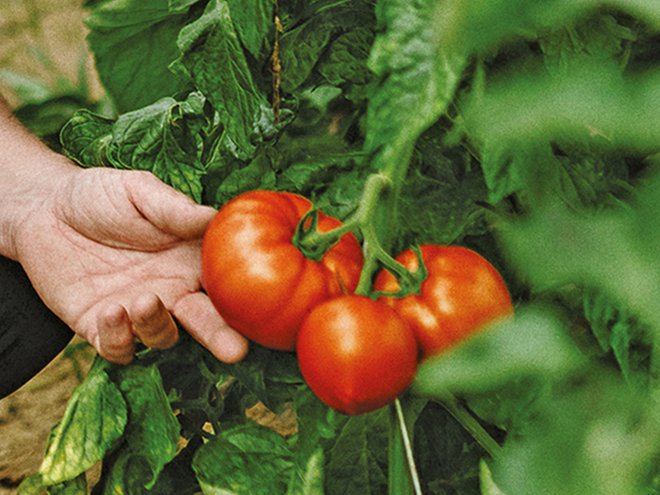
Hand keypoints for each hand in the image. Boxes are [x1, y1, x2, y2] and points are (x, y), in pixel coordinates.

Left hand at [13, 166, 247, 363]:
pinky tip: (112, 310)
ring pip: (162, 338)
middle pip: (205, 322)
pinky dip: (119, 338)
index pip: (225, 285)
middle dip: (222, 339)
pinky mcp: (99, 326)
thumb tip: (218, 216)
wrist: (44, 208)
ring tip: (145, 300)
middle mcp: (172, 291)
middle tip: (235, 350)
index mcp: (190, 261)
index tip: (258, 303)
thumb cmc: (100, 195)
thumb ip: (175, 208)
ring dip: (158, 327)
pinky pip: (117, 348)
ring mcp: (137, 312)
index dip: (243, 298)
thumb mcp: (139, 191)